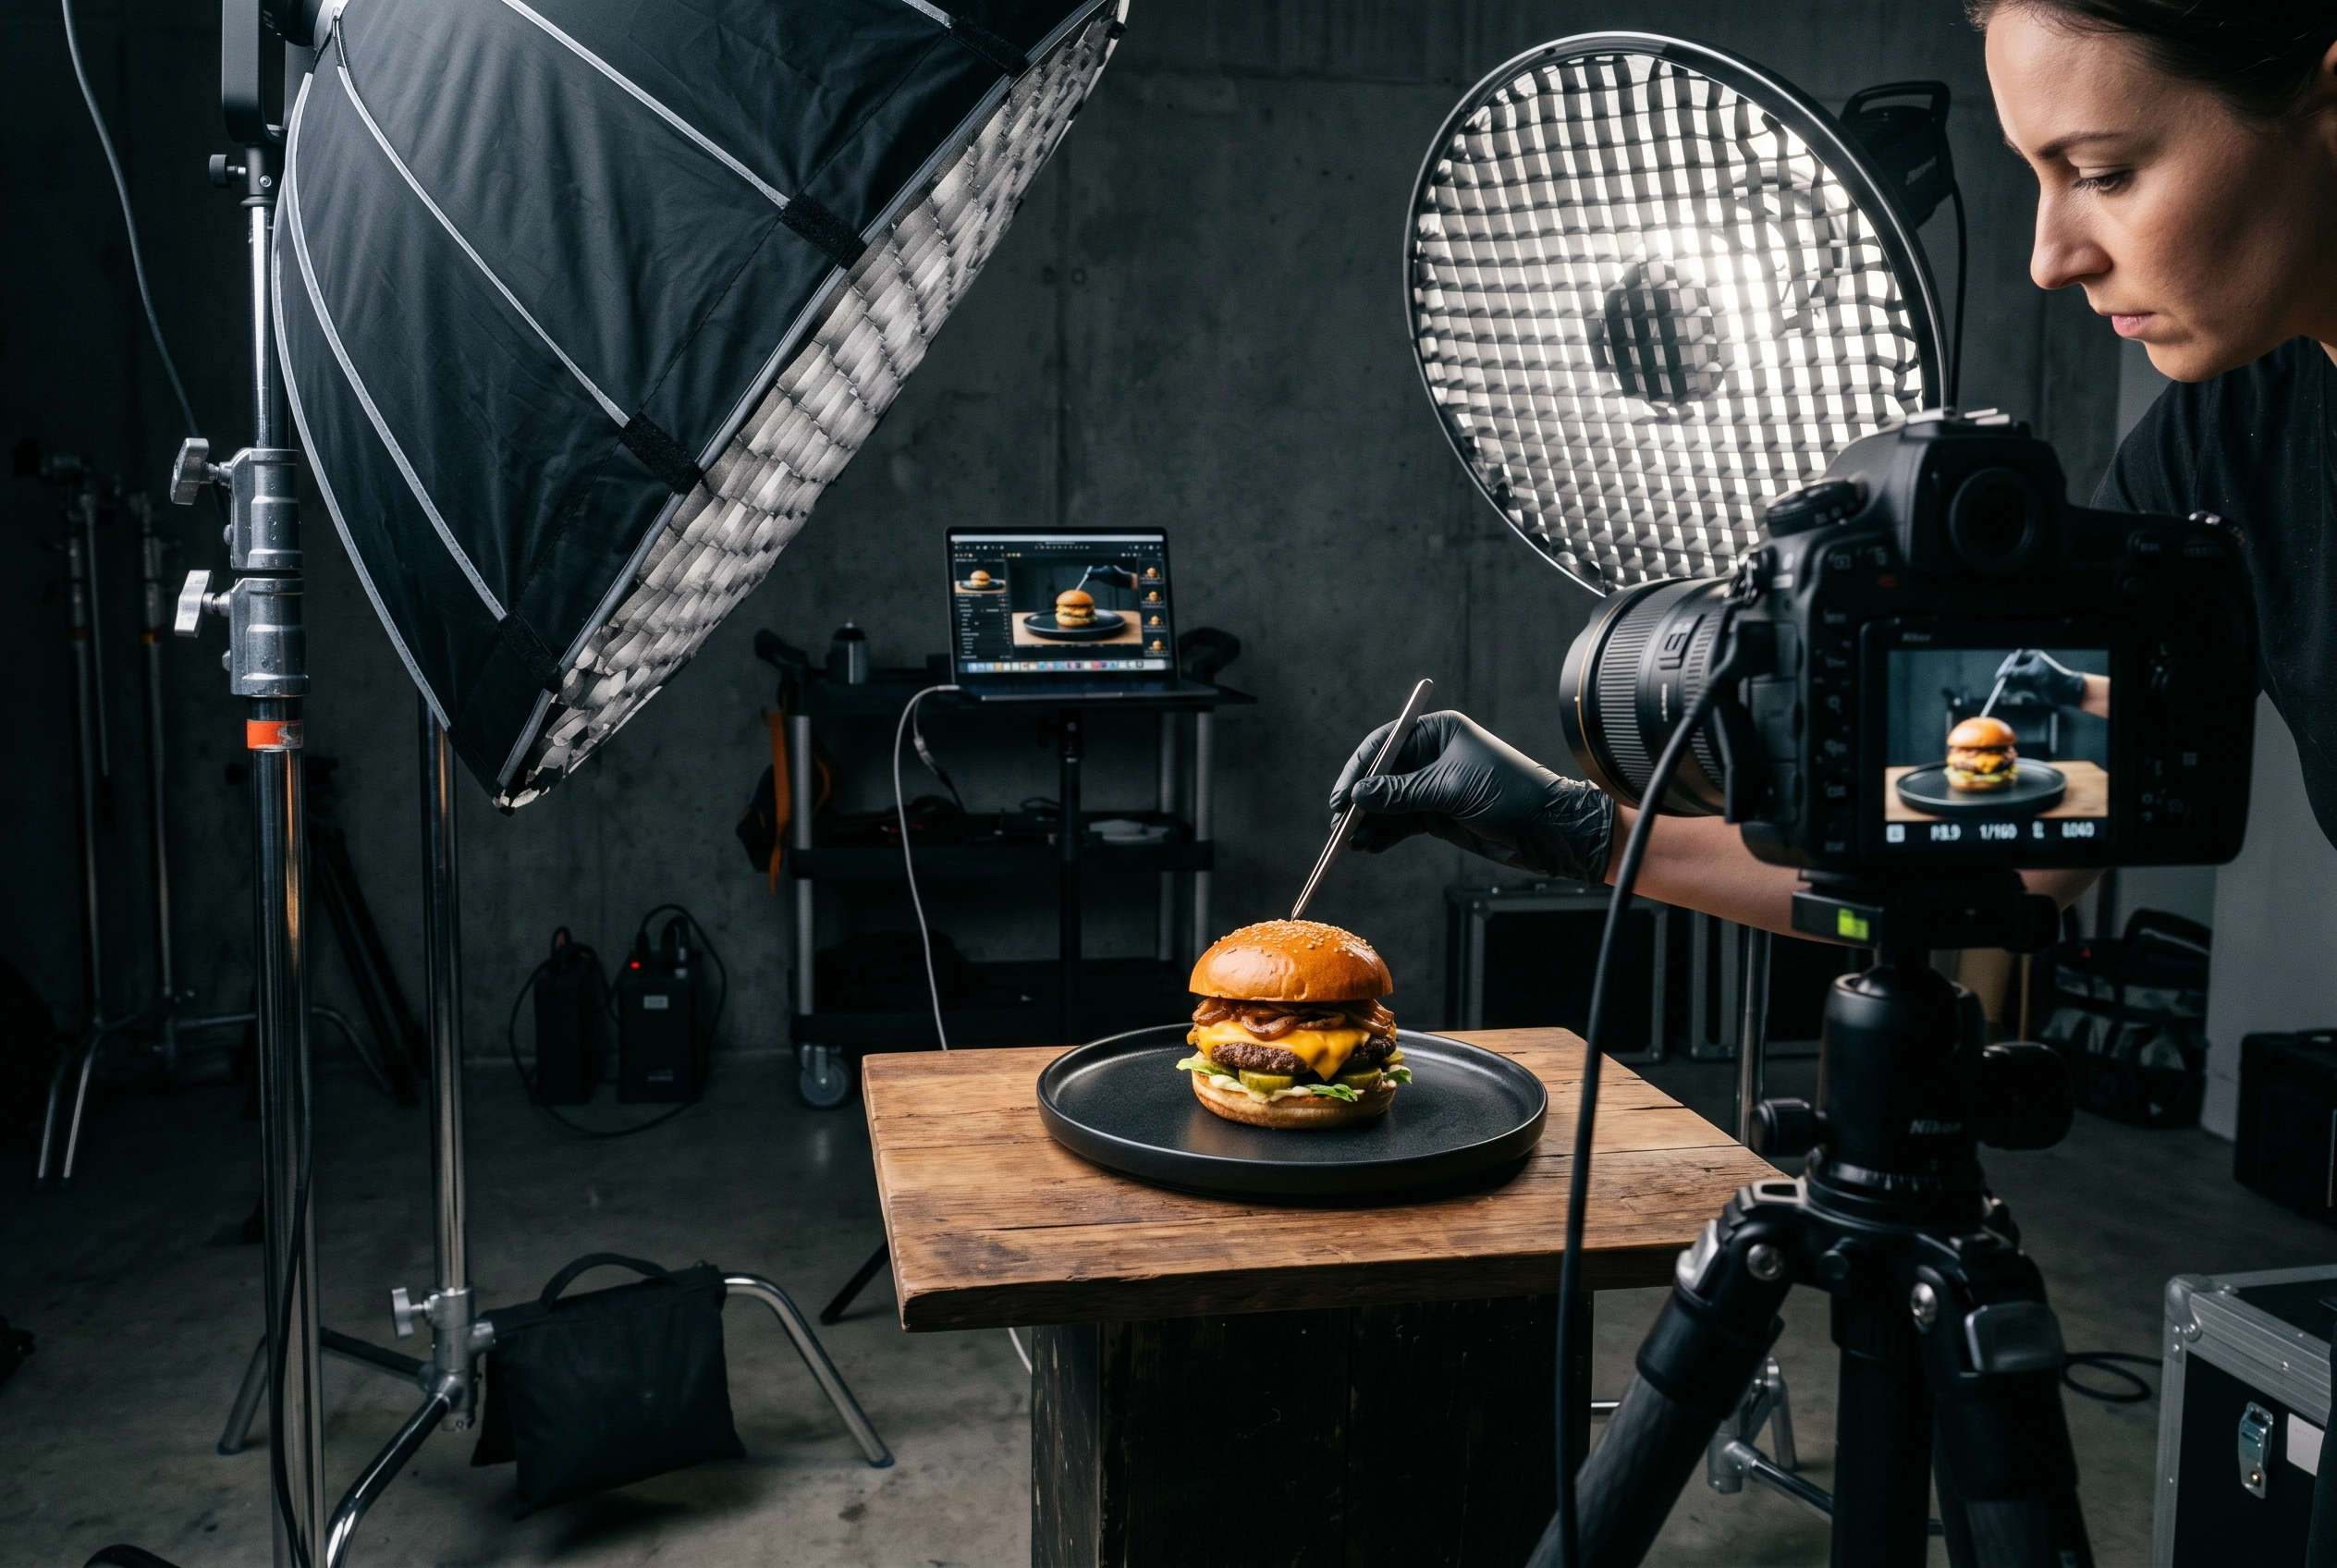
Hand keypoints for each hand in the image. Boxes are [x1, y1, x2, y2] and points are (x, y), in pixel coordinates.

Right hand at [1328, 710, 1615, 882]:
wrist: (1549, 828)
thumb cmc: (1509, 794)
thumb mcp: (1450, 790)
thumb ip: (1401, 793)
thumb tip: (1358, 795)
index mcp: (1436, 732)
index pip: (1384, 744)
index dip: (1359, 770)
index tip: (1342, 796)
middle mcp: (1431, 755)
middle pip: (1381, 775)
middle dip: (1360, 801)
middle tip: (1339, 825)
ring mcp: (1432, 786)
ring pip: (1388, 803)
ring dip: (1369, 822)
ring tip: (1351, 843)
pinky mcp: (1437, 814)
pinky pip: (1401, 822)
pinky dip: (1385, 834)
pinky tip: (1369, 847)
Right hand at [1993, 649, 2086, 709]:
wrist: (2066, 691)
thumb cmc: (2052, 678)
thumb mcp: (2033, 673)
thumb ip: (2017, 673)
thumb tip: (2002, 674)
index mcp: (2033, 658)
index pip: (2015, 660)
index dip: (2007, 666)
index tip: (2001, 674)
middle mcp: (2030, 666)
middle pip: (2013, 670)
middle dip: (2007, 676)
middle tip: (2000, 683)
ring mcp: (2030, 677)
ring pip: (2015, 680)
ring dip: (2009, 684)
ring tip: (2002, 690)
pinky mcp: (2031, 687)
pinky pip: (2018, 687)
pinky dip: (2013, 690)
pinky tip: (2007, 694)